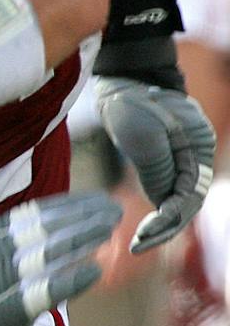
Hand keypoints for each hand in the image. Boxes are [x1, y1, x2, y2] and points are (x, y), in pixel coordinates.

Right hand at [0, 191, 121, 325]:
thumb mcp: (2, 248)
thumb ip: (32, 236)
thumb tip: (79, 218)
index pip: (39, 211)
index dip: (74, 204)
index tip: (102, 199)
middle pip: (46, 228)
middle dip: (84, 218)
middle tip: (114, 214)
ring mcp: (3, 279)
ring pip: (47, 254)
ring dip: (81, 240)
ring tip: (109, 233)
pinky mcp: (11, 308)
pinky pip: (45, 291)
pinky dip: (72, 280)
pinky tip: (94, 272)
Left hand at [94, 77, 216, 252]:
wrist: (126, 79)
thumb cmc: (134, 102)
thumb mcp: (143, 135)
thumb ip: (157, 169)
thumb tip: (164, 202)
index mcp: (199, 148)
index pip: (191, 194)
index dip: (169, 218)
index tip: (144, 233)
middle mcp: (198, 156)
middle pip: (189, 202)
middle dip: (166, 228)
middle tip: (137, 245)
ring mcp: (184, 160)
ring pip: (180, 201)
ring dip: (162, 224)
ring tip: (138, 243)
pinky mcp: (168, 162)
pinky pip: (169, 193)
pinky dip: (158, 211)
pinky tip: (142, 228)